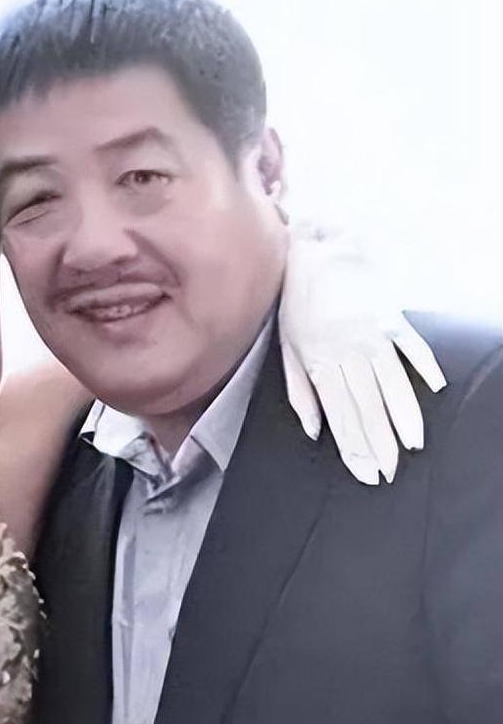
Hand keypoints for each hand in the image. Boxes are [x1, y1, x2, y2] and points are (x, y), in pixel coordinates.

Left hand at [280, 219, 445, 484]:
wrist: (315, 251)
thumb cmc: (297, 303)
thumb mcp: (287, 347)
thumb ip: (300, 392)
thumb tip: (313, 432)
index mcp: (318, 360)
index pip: (338, 412)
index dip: (352, 445)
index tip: (365, 472)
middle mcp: (346, 349)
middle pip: (365, 404)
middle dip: (378, 442)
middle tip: (389, 472)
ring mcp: (371, 332)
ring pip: (390, 381)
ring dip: (402, 416)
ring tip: (412, 446)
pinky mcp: (391, 315)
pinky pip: (410, 344)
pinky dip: (423, 365)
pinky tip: (435, 389)